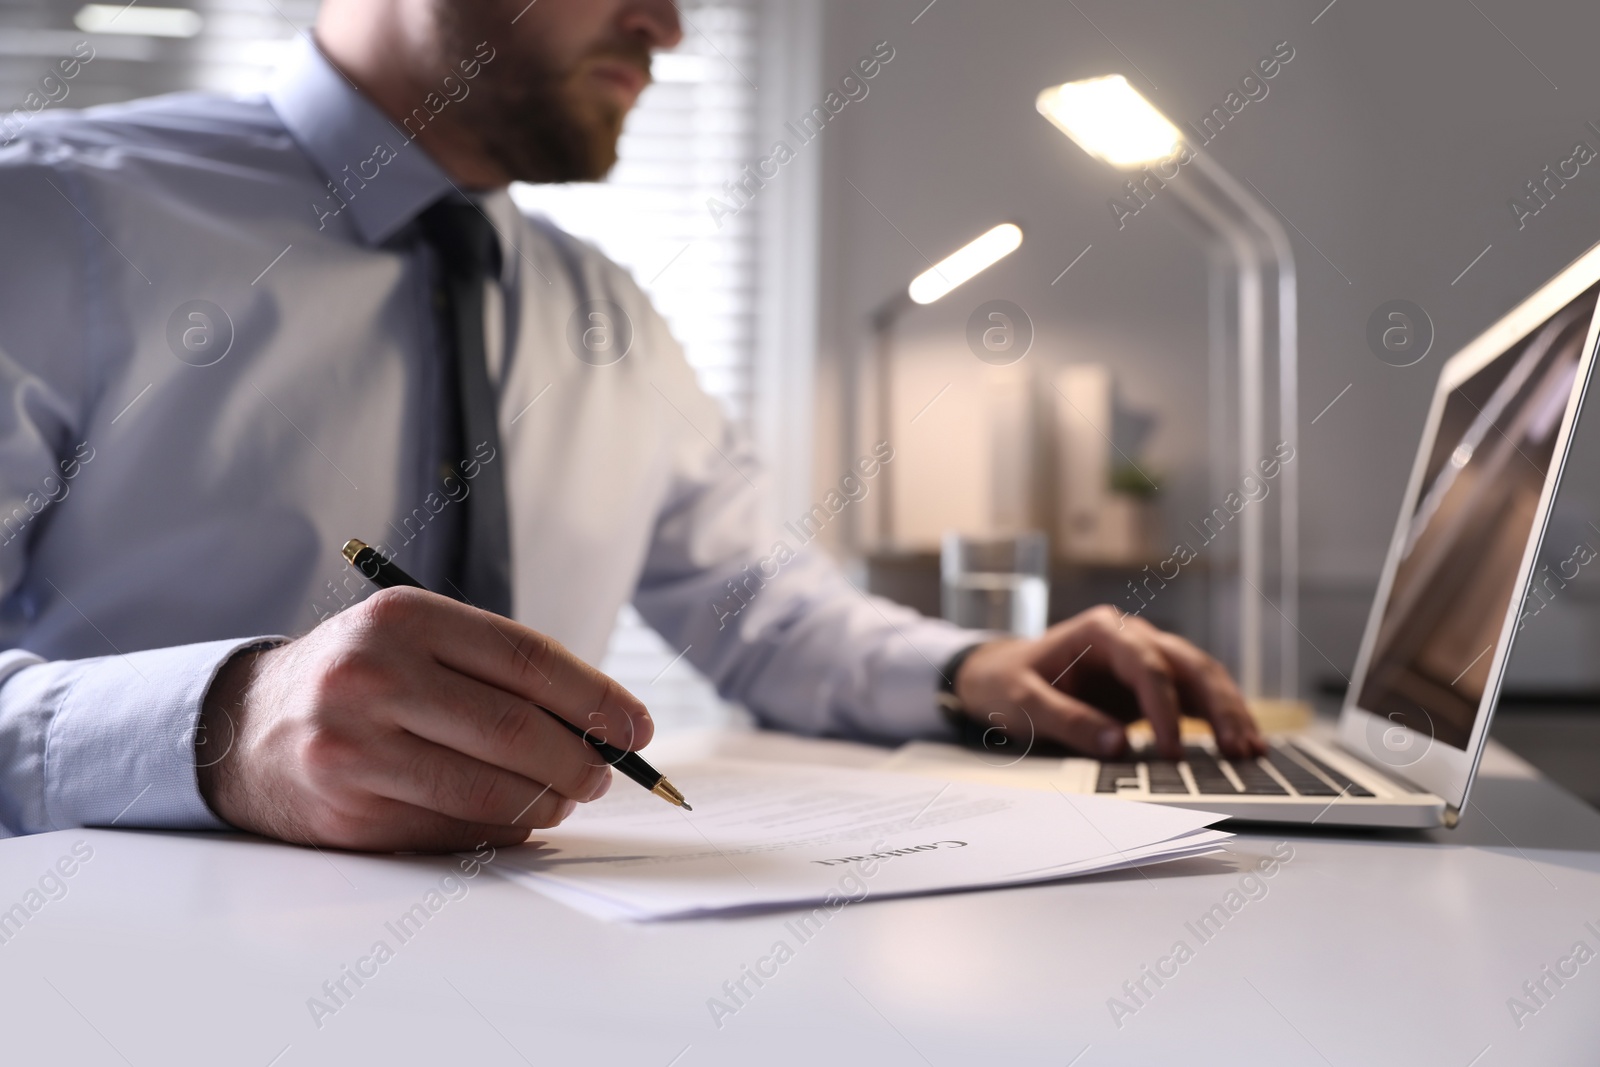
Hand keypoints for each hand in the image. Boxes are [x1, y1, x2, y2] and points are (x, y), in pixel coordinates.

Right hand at [197, 586, 651, 851]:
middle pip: (515, 729)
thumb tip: (607, 724)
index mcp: (404, 618)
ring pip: (489, 788)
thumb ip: (500, 669)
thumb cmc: (359, 678)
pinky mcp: (348, 810)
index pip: (527, 660)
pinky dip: (502, 828)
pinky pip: (453, 829)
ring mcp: (356, 747)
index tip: (636, 727)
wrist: (244, 728)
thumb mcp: (415, 639)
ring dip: (548, 800)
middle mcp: (374, 676)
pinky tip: (515, 816)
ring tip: (567, 795)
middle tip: (606, 773)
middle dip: (581, 759)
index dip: (596, 699)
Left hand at [951, 607, 1263, 760]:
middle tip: (1238, 750)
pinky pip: (1196, 695)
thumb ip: (1067, 722)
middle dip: (1218, 707)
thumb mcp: (1024, 704)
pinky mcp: (1154, 682)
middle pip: (1189, 666)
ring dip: (1230, 712)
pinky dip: (1220, 718)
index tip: (1172, 751)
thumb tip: (1117, 746)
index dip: (1164, 709)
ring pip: (1202, 677)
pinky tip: (1242, 745)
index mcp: (1101, 631)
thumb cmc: (1009, 684)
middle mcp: (1132, 636)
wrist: (1000, 676)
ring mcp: (1147, 656)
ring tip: (1252, 751)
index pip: (1147, 666)